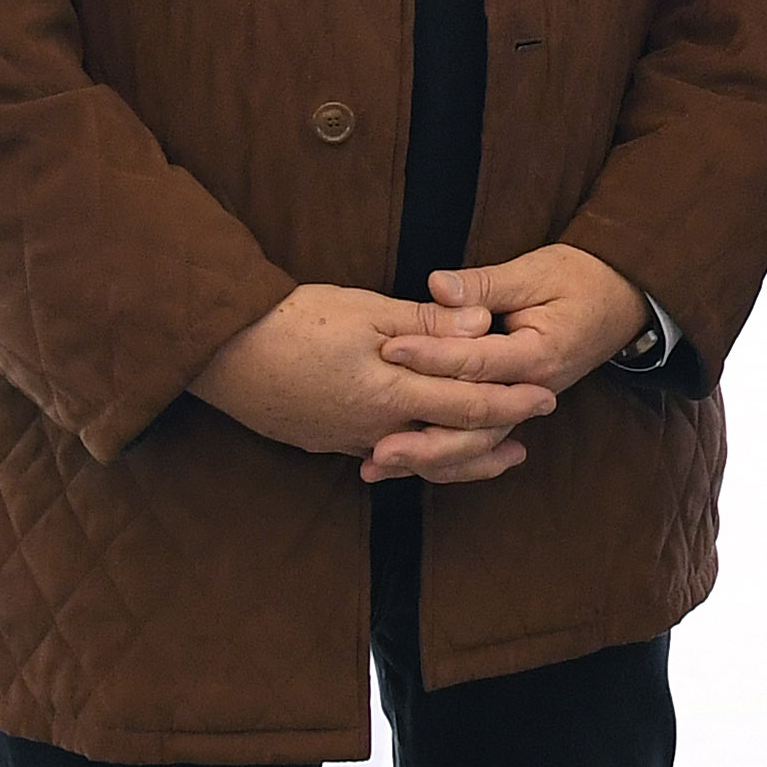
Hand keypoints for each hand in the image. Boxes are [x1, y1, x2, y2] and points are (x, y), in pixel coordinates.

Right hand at [191, 283, 552, 476]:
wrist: (220, 352)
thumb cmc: (294, 322)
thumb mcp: (367, 311)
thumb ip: (429, 323)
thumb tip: (484, 324)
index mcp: (390, 393)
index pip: (467, 402)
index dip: (511, 398)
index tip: (546, 393)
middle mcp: (375, 427)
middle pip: (451, 438)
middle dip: (498, 432)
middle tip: (535, 427)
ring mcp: (349, 439)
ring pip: (422, 455)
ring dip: (464, 455)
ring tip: (499, 454)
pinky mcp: (326, 440)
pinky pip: (387, 451)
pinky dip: (419, 453)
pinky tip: (426, 448)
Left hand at [367, 246, 654, 483]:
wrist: (622, 298)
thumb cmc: (580, 279)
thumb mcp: (536, 272)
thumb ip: (485, 285)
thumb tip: (438, 285)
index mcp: (538, 355)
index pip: (476, 363)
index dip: (430, 355)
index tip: (388, 349)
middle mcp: (531, 390)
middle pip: (473, 426)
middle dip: (422, 438)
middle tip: (376, 447)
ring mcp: (523, 406)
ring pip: (473, 446)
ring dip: (426, 459)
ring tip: (376, 465)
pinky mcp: (512, 408)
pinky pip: (476, 442)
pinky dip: (441, 458)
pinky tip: (401, 466)